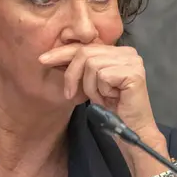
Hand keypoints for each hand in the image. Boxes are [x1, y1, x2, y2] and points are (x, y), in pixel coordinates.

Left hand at [39, 44, 170, 176]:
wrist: (132, 131)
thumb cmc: (111, 109)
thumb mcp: (91, 83)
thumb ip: (81, 67)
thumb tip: (53, 56)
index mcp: (118, 51)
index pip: (86, 46)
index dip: (62, 53)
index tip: (42, 60)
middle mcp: (127, 52)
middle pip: (85, 53)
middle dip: (72, 74)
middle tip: (70, 94)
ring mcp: (132, 61)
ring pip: (91, 64)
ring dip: (89, 87)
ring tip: (101, 98)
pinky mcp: (134, 72)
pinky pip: (102, 75)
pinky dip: (100, 91)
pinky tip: (110, 99)